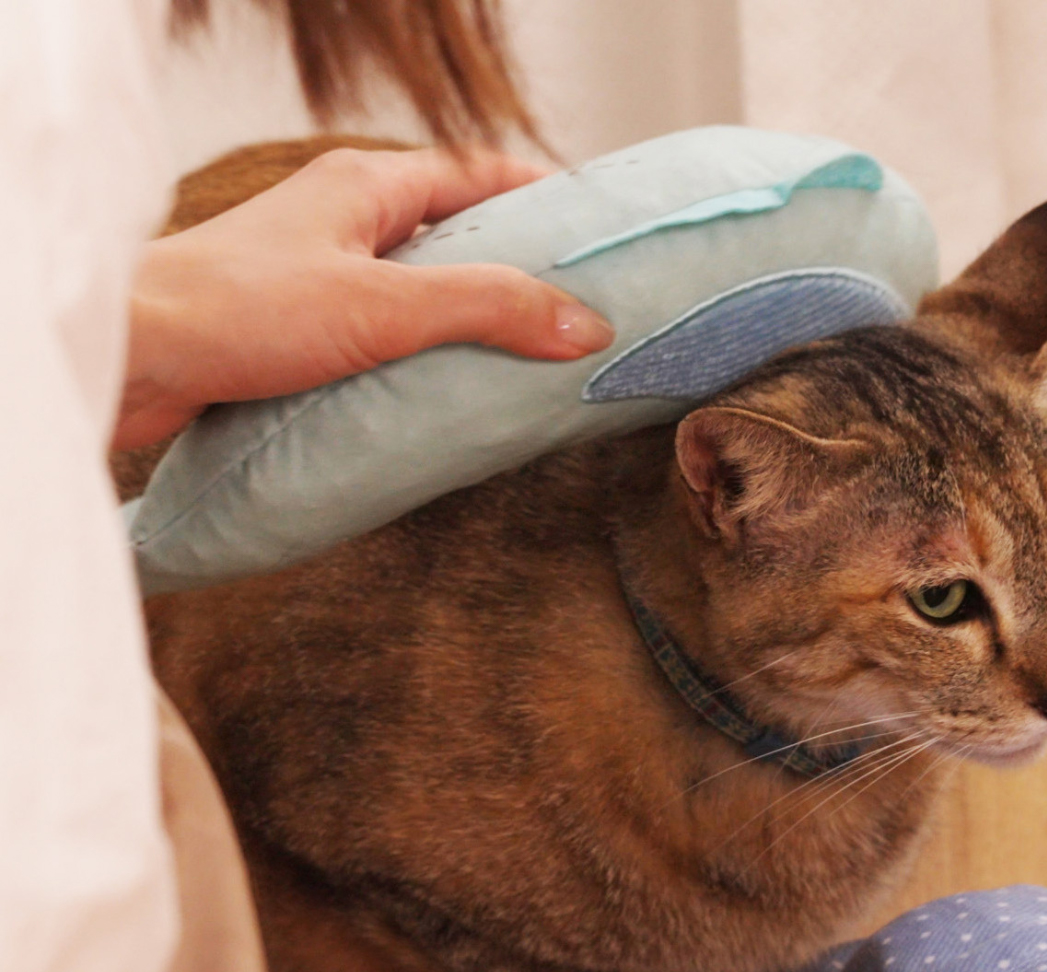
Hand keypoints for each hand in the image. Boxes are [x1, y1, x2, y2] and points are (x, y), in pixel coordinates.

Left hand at [116, 147, 613, 449]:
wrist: (132, 359)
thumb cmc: (237, 309)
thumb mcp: (383, 304)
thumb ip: (486, 307)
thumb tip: (582, 323)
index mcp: (366, 187)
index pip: (476, 176)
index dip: (539, 199)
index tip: (592, 232)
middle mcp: (344, 223)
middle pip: (452, 235)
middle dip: (513, 269)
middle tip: (570, 311)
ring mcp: (319, 276)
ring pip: (415, 291)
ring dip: (464, 323)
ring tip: (522, 364)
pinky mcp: (299, 330)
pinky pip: (381, 336)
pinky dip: (419, 359)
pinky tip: (444, 397)